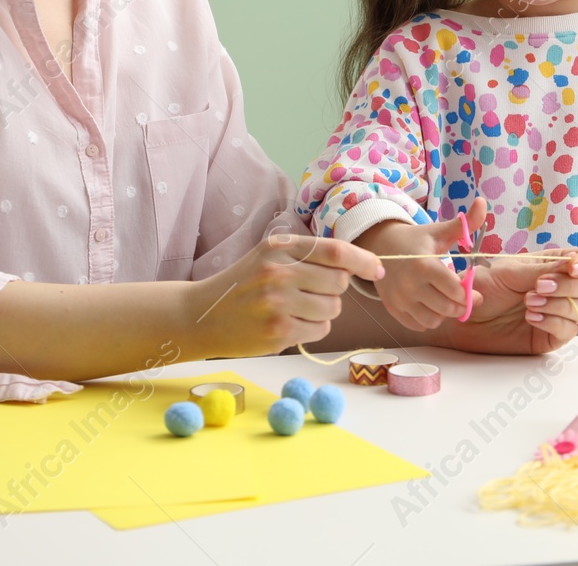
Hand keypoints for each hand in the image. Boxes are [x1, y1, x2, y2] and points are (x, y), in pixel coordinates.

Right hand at [186, 232, 384, 356]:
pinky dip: (311, 330)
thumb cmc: (242, 285)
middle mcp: (279, 271)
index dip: (363, 260)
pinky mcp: (278, 331)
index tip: (378, 269)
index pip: (335, 250)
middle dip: (334, 291)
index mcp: (280, 247)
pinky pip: (319, 331)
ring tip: (295, 310)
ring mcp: (278, 302)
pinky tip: (287, 325)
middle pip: (339, 283)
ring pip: (332, 309)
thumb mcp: (269, 256)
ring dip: (323, 313)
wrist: (200, 315)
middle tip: (310, 294)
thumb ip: (307, 255)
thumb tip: (355, 266)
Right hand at [355, 199, 486, 331]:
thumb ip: (465, 223)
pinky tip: (431, 304)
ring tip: (445, 298)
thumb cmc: (417, 240)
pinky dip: (429, 318)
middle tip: (464, 297)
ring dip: (444, 313)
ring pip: (434, 320)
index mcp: (424, 265)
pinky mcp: (394, 309)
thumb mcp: (440, 231)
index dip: (469, 293)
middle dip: (460, 304)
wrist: (381, 246)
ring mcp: (400, 300)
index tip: (473, 290)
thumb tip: (483, 202)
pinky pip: (419, 325)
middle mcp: (410, 286)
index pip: (455, 290)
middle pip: (447, 308)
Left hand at [442, 247, 577, 353]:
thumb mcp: (510, 272)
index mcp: (553, 264)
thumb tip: (572, 264)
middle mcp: (562, 288)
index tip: (572, 269)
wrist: (463, 316)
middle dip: (568, 287)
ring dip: (559, 305)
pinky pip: (569, 330)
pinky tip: (531, 318)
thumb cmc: (483, 287)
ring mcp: (559, 313)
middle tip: (538, 287)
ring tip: (528, 303)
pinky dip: (553, 322)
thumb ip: (542, 269)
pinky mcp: (552, 336)